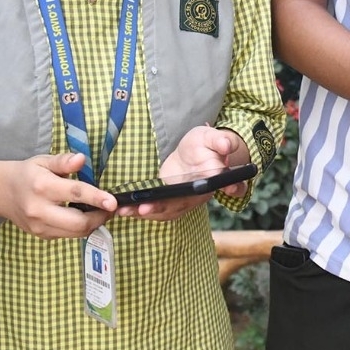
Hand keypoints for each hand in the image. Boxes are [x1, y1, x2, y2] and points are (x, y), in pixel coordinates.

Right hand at [0, 152, 114, 239]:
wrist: (2, 192)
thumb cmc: (27, 174)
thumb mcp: (44, 161)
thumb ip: (64, 161)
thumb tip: (81, 159)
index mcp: (42, 187)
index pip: (75, 193)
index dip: (96, 198)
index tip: (113, 202)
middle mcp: (39, 210)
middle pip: (78, 222)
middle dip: (99, 217)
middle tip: (110, 208)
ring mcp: (39, 226)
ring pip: (75, 233)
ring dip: (93, 224)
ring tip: (100, 211)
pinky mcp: (41, 235)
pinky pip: (67, 235)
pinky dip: (80, 228)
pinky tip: (84, 216)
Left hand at [122, 125, 248, 221]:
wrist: (197, 153)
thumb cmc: (206, 144)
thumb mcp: (212, 137)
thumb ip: (220, 141)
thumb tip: (226, 145)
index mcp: (214, 178)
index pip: (215, 188)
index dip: (210, 194)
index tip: (201, 196)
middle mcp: (199, 195)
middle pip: (182, 204)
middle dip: (161, 208)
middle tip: (144, 209)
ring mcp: (184, 201)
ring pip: (167, 211)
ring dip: (146, 212)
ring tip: (125, 210)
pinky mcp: (170, 201)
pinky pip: (157, 209)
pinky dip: (140, 211)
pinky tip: (124, 209)